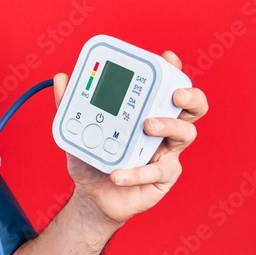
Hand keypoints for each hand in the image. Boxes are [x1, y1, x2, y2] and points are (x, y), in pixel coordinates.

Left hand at [53, 51, 207, 225]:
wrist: (92, 195)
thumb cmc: (93, 158)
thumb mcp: (79, 130)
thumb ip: (70, 105)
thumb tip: (61, 78)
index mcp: (148, 111)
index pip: (167, 87)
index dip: (173, 71)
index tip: (168, 58)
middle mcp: (164, 129)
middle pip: (194, 107)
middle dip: (190, 95)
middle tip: (175, 94)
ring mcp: (167, 153)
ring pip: (185, 133)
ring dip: (168, 125)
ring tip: (147, 125)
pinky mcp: (163, 177)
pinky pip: (156, 171)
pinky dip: (136, 172)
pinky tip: (117, 174)